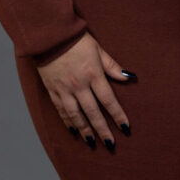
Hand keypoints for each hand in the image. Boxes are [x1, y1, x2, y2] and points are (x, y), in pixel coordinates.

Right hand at [35, 32, 134, 150]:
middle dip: (103, 130)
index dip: (118, 115)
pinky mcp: (52, 90)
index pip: (108, 100)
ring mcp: (64, 89)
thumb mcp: (98, 49)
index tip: (125, 128)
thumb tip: (128, 77)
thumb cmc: (77, 40)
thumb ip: (112, 66)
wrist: (50, 35)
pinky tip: (73, 131)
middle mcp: (79, 85)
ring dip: (85, 130)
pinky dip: (68, 122)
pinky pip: (61, 110)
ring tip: (92, 142)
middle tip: (111, 144)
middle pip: (93, 112)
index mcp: (93, 74)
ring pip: (76, 115)